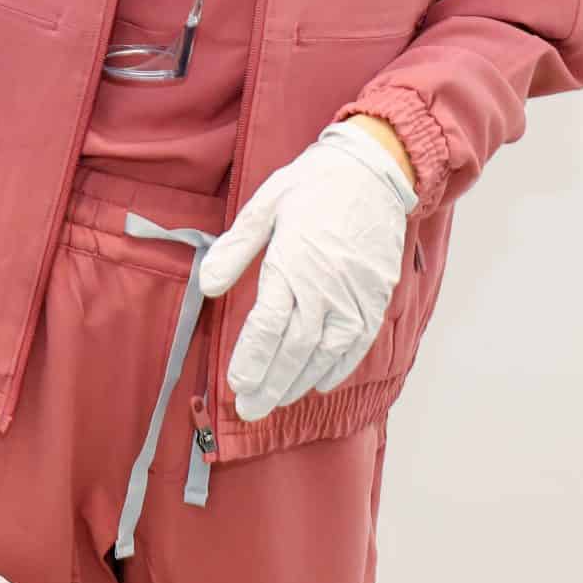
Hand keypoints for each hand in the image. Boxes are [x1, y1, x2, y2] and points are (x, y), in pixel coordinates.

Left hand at [195, 121, 416, 421]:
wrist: (374, 171)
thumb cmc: (313, 185)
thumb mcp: (265, 204)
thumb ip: (236, 248)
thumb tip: (206, 285)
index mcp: (293, 264)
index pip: (268, 327)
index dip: (252, 361)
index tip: (236, 385)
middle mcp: (326, 288)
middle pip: (295, 350)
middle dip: (271, 384)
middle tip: (251, 410)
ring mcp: (355, 296)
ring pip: (326, 354)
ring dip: (300, 382)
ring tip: (278, 401)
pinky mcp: (376, 298)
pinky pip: (358, 344)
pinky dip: (338, 369)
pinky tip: (319, 384)